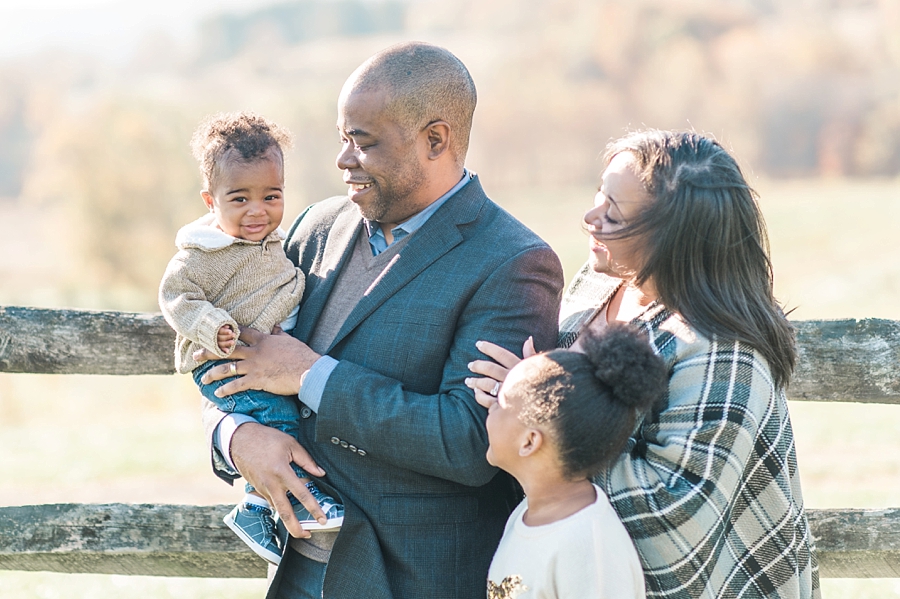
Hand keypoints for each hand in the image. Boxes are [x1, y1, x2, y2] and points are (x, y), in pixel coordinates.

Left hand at [194, 326, 320, 397]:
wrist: (307, 370)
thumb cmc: (301, 355)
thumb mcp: (290, 340)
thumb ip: (279, 333)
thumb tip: (276, 326)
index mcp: (263, 340)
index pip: (241, 332)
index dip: (227, 331)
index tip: (215, 331)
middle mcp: (254, 351)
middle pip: (227, 349)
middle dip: (209, 351)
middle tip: (195, 354)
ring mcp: (254, 366)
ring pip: (228, 368)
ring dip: (213, 373)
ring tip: (203, 378)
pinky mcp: (257, 379)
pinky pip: (237, 385)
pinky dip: (226, 389)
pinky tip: (218, 393)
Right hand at [231, 422, 327, 538]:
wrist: (239, 441)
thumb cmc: (266, 439)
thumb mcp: (290, 444)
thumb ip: (307, 460)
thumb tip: (320, 473)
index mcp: (282, 472)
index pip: (302, 494)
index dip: (314, 508)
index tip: (322, 519)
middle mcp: (272, 485)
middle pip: (285, 513)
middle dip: (296, 528)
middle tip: (308, 535)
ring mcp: (263, 489)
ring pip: (278, 509)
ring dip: (289, 519)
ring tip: (301, 526)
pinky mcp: (258, 489)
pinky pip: (272, 501)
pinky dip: (281, 506)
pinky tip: (288, 508)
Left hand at [465, 337, 535, 407]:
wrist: (541, 409)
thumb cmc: (541, 386)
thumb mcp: (538, 367)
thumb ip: (531, 353)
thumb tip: (528, 338)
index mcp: (520, 368)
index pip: (501, 354)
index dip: (489, 348)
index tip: (478, 344)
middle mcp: (512, 378)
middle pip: (491, 369)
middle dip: (478, 365)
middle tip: (470, 365)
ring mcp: (507, 392)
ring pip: (487, 384)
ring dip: (475, 382)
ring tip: (467, 381)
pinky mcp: (503, 405)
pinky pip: (487, 400)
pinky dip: (480, 396)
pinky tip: (476, 393)